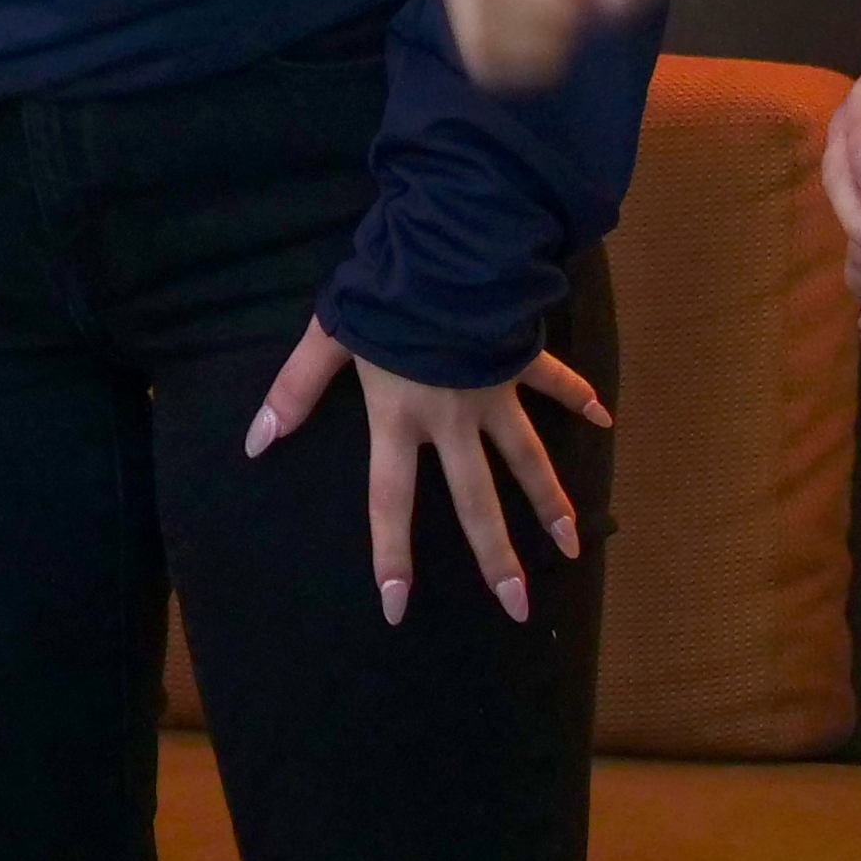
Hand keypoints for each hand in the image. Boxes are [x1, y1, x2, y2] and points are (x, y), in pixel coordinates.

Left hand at [247, 323, 605, 626]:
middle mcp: (452, 419)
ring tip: (573, 545)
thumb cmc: (384, 296)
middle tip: (516, 605)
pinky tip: (605, 417)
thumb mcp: (329, 338)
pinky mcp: (519, 358)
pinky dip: (578, 396)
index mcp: (401, 418)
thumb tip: (256, 441)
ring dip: (551, 502)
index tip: (397, 607)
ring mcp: (493, 392)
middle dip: (497, 556)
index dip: (391, 554)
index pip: (391, 500)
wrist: (445, 252)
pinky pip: (553, 380)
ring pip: (528, 459)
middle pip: (476, 500)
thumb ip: (295, 389)